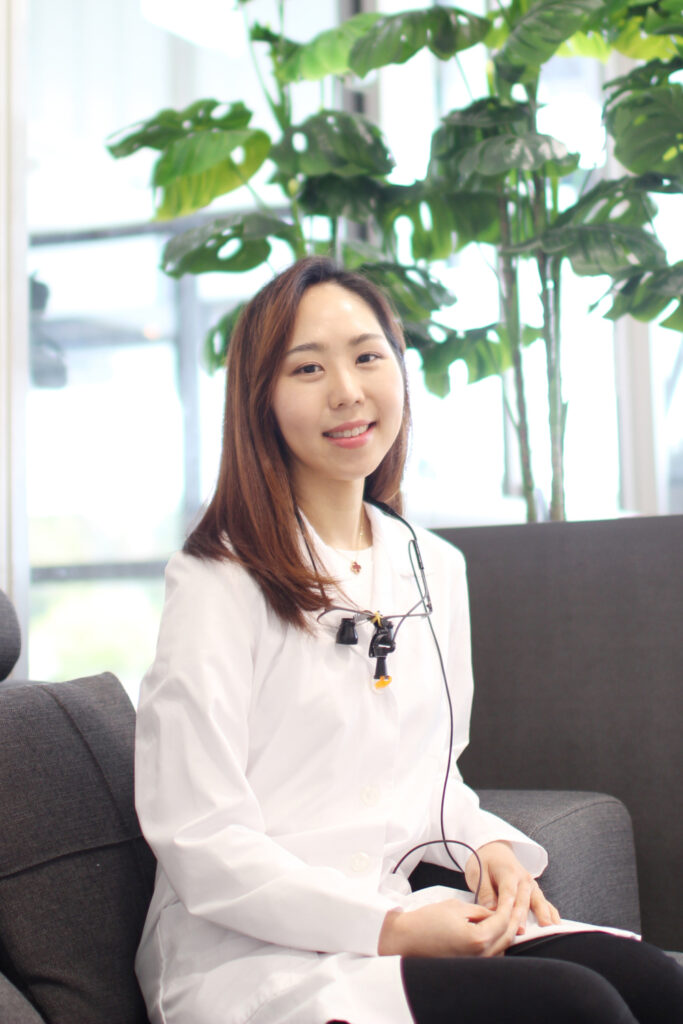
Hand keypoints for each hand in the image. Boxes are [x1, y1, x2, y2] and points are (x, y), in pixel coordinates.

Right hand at [378, 895, 525, 958]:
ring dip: (505, 932)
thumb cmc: (427, 921)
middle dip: (512, 920)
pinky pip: (490, 955)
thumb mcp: (457, 907)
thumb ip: (480, 910)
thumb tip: (495, 912)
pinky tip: (492, 930)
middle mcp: (480, 956)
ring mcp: (475, 964)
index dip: (509, 906)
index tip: (513, 895)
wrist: (407, 939)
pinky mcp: (469, 967)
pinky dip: (495, 942)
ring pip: (501, 948)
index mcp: (478, 939)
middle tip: (514, 906)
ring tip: (505, 915)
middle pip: (506, 937)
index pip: (503, 921)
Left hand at [464, 841, 560, 933]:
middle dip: (522, 918)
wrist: (494, 850)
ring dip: (542, 917)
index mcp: (508, 871)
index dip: (506, 909)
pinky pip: (545, 903)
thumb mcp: (477, 872)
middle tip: (520, 933)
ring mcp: (532, 885)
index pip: (509, 894)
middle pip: (524, 901)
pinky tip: (556, 925)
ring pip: (539, 903)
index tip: (503, 924)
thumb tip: (491, 911)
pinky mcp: (535, 892)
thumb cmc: (484, 862)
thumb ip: (485, 892)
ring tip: (547, 930)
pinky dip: (551, 914)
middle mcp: (524, 878)